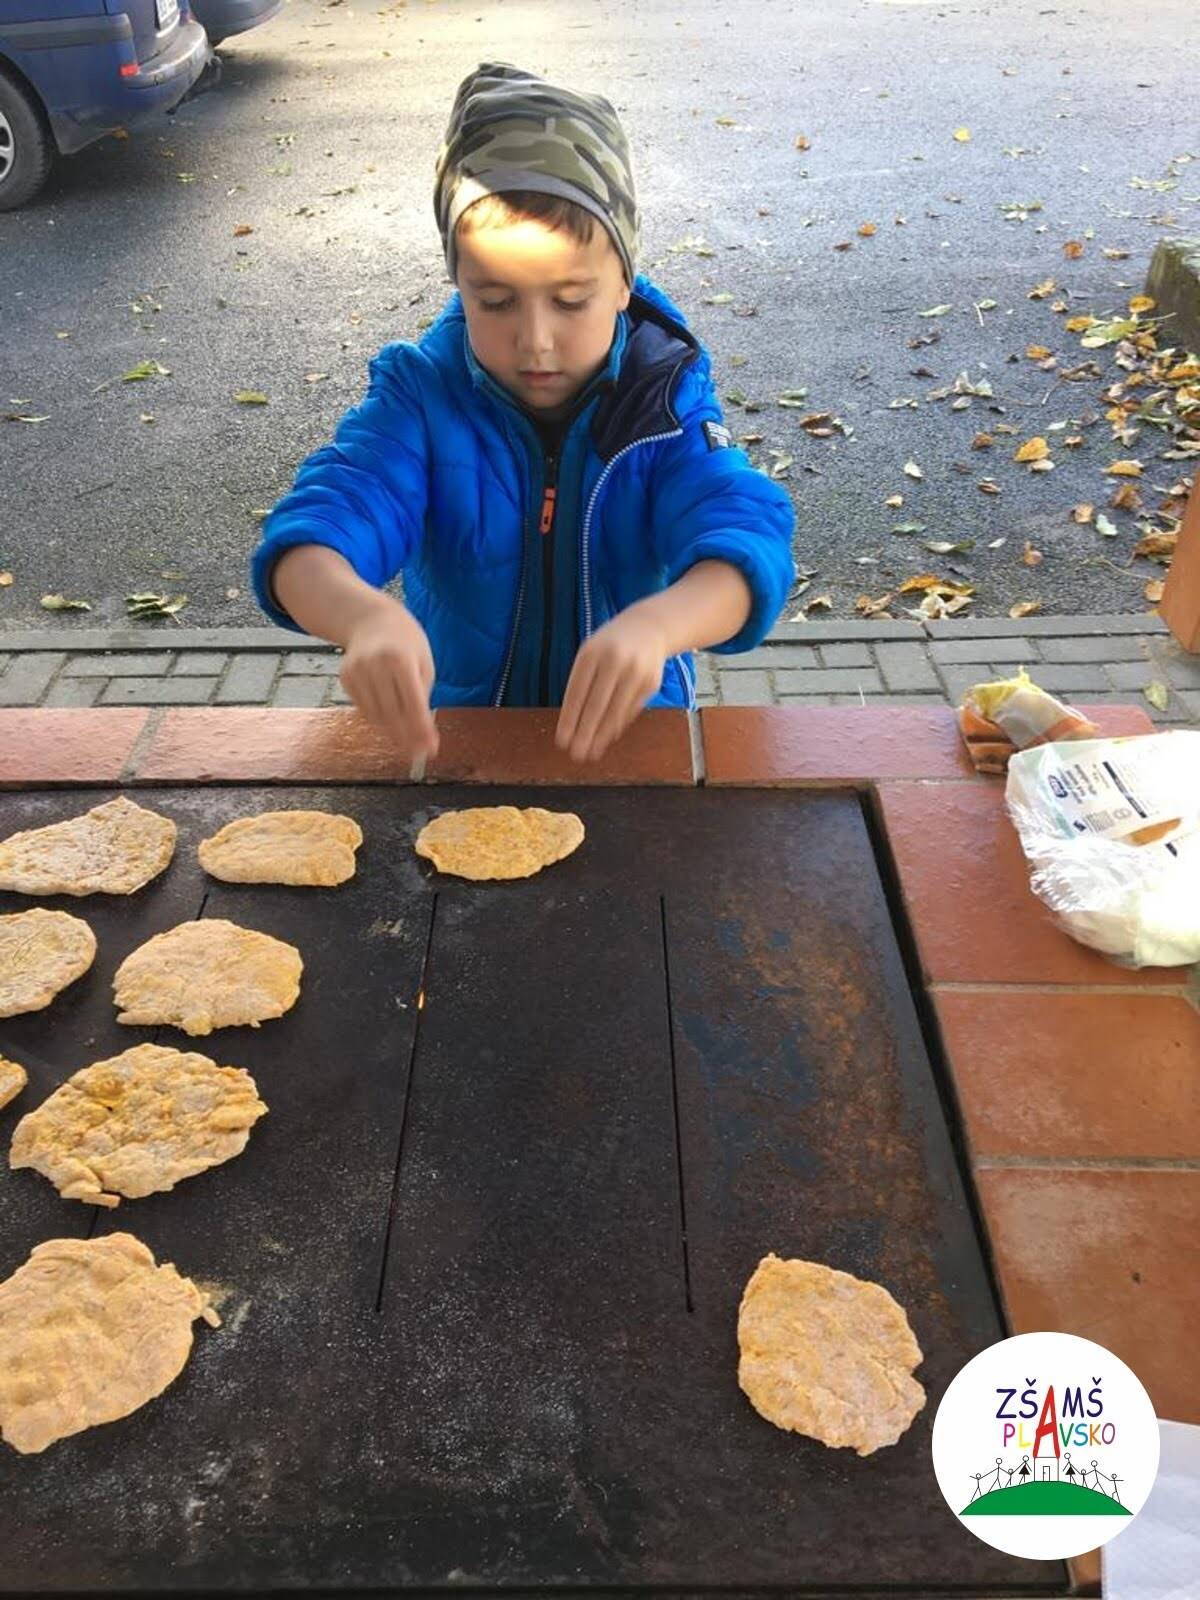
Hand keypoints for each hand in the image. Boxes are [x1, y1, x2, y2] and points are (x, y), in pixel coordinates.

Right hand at [339, 597, 438, 758]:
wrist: (371, 620)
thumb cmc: (405, 642)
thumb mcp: (424, 662)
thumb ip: (423, 695)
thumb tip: (422, 732)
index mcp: (400, 659)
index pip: (413, 703)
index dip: (421, 730)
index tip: (430, 749)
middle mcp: (376, 665)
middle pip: (392, 714)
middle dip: (407, 738)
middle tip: (419, 755)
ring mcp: (357, 672)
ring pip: (376, 716)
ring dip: (392, 733)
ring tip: (407, 743)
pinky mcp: (345, 678)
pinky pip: (364, 709)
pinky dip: (378, 720)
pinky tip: (390, 722)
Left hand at [556, 606, 666, 762]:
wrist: (649, 627)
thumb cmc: (610, 645)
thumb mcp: (591, 652)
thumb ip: (581, 682)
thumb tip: (572, 723)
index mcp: (592, 653)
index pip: (577, 693)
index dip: (569, 719)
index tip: (562, 741)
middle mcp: (614, 661)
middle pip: (596, 705)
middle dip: (585, 733)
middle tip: (576, 755)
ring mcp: (635, 672)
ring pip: (615, 711)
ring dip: (602, 735)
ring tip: (592, 753)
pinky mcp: (651, 682)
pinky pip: (630, 710)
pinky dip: (618, 725)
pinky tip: (608, 737)